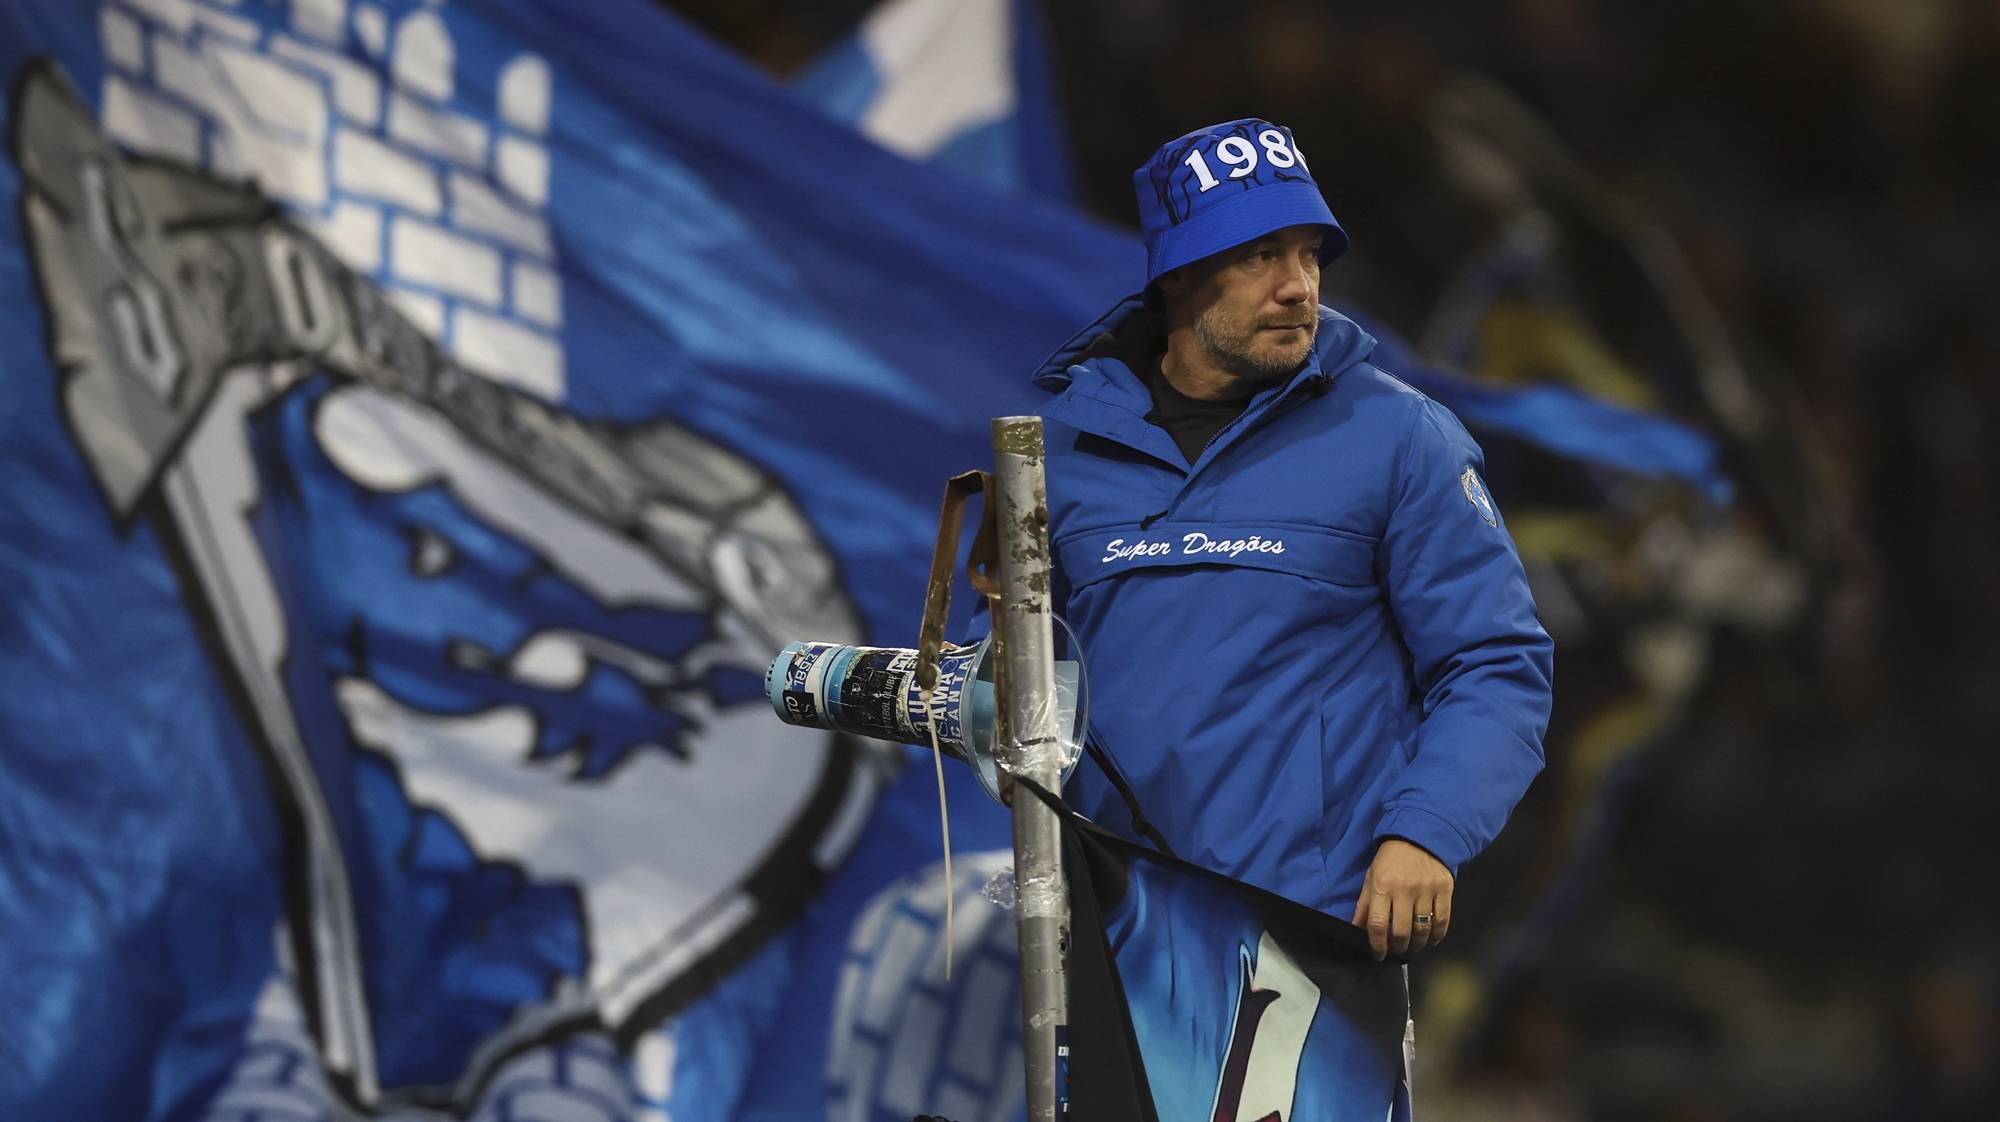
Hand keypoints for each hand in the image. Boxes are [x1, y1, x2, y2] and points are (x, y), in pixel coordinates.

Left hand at [1351, 838, 1452, 959]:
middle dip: (1398, 948)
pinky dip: (1437, 935)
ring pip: (1423, 929)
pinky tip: (1431, 939)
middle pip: (1402, 932)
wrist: (1419, 836)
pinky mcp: (1444, 889)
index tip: (1378, 954)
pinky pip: (1443, 920)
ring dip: (1418, 944)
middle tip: (1397, 950)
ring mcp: (1426, 890)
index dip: (1377, 945)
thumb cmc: (1391, 859)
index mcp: (1382, 886)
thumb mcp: (1371, 877)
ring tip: (1413, 946)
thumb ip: (1364, 904)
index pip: (1378, 924)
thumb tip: (1356, 929)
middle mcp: (1404, 890)